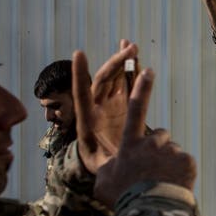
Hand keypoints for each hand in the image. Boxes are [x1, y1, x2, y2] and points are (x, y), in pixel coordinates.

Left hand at [72, 40, 137, 172]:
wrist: (106, 166)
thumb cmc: (103, 169)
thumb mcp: (101, 169)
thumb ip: (106, 165)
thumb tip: (115, 165)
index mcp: (87, 122)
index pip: (81, 94)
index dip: (80, 75)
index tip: (79, 54)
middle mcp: (96, 109)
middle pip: (103, 81)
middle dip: (115, 63)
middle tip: (130, 48)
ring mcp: (108, 105)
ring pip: (114, 79)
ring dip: (122, 62)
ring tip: (131, 46)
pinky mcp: (120, 105)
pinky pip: (125, 85)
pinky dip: (130, 71)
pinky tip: (136, 58)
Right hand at [93, 69, 197, 204]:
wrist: (150, 210)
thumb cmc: (124, 197)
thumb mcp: (104, 182)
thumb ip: (109, 168)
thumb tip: (113, 167)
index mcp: (130, 143)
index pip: (136, 109)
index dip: (142, 89)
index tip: (148, 70)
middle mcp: (152, 142)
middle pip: (159, 136)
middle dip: (157, 148)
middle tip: (152, 170)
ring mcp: (171, 150)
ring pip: (172, 151)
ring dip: (168, 163)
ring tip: (161, 182)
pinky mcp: (188, 161)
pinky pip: (185, 163)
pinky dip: (180, 173)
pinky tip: (172, 186)